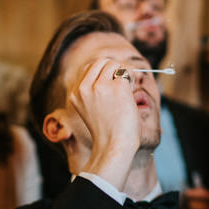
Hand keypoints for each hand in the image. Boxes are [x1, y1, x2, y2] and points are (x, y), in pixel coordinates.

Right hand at [72, 58, 140, 187]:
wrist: (114, 147)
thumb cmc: (108, 133)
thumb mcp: (92, 110)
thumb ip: (94, 91)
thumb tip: (113, 70)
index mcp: (76, 94)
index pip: (89, 68)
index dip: (104, 71)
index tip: (114, 80)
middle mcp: (84, 88)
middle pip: (101, 61)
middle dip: (115, 68)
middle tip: (124, 82)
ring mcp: (100, 87)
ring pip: (114, 64)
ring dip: (124, 73)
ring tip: (128, 90)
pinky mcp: (117, 87)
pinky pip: (127, 72)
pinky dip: (133, 79)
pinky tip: (132, 93)